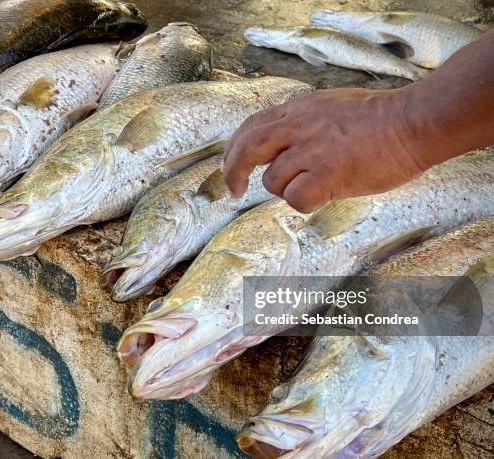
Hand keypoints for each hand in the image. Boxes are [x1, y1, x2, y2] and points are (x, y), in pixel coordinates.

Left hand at [222, 88, 430, 212]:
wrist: (412, 123)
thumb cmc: (379, 119)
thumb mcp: (329, 107)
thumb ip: (301, 123)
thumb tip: (281, 148)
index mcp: (298, 110)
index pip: (251, 127)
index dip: (235, 148)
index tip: (232, 165)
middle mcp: (298, 127)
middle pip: (247, 148)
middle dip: (233, 171)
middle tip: (233, 190)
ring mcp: (311, 150)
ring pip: (273, 181)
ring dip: (288, 190)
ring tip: (318, 184)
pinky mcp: (326, 173)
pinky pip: (295, 199)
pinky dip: (304, 203)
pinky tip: (324, 195)